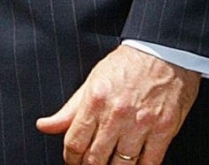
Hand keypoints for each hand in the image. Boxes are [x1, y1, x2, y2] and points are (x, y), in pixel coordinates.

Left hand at [36, 45, 199, 164]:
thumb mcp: (92, 82)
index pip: (74, 142)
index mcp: (95, 101)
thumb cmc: (126, 66)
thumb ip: (68, 110)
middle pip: (95, 159)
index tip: (72, 161)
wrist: (164, 54)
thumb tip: (44, 126)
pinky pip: (149, 163)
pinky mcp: (164, 130)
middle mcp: (117, 114)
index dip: (70, 159)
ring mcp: (141, 124)